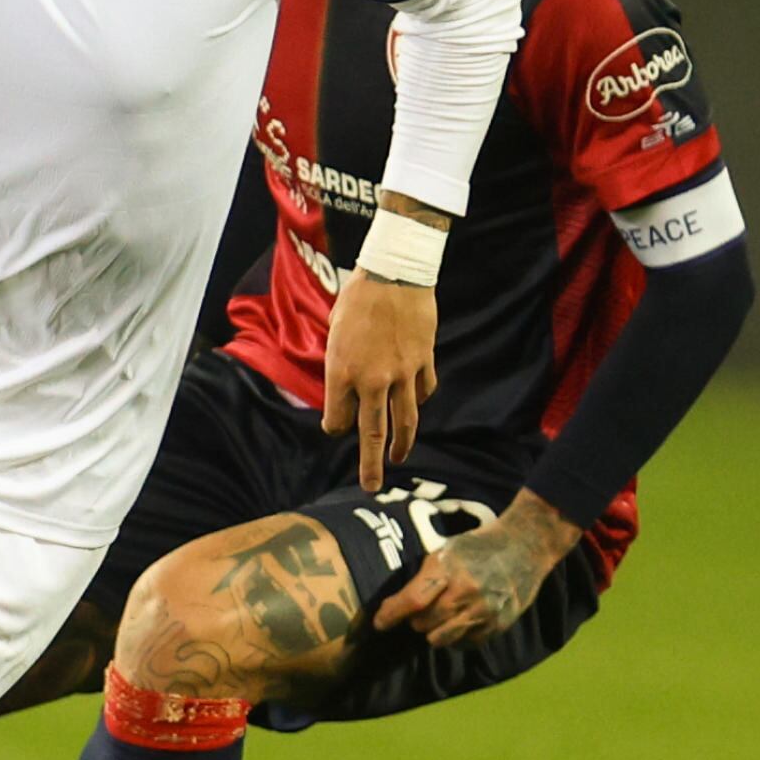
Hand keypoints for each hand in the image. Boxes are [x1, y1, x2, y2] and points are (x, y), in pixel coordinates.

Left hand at [321, 271, 437, 493]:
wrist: (395, 273)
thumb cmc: (357, 299)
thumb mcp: (335, 331)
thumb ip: (340, 364)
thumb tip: (348, 387)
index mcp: (342, 371)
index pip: (337, 418)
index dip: (335, 425)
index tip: (336, 425)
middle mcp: (372, 379)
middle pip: (372, 433)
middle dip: (371, 464)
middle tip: (371, 486)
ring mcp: (402, 373)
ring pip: (404, 420)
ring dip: (401, 444)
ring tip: (398, 458)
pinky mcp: (424, 362)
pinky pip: (423, 391)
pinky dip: (418, 400)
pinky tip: (414, 405)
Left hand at [374, 491, 582, 647]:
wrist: (525, 546)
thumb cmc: (478, 546)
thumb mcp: (446, 551)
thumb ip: (425, 577)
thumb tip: (397, 604)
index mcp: (450, 569)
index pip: (413, 600)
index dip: (392, 615)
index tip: (379, 623)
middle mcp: (467, 593)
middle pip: (424, 623)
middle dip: (415, 620)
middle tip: (419, 610)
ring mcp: (484, 612)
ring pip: (441, 639)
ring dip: (433, 631)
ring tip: (440, 616)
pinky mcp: (497, 625)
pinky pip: (464, 643)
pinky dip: (456, 636)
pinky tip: (461, 620)